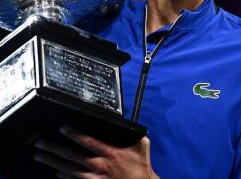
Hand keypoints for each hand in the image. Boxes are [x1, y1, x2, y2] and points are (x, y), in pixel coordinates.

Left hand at [34, 126, 158, 178]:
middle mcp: (99, 165)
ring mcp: (94, 178)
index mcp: (110, 153)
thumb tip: (129, 124)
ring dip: (53, 162)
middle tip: (41, 143)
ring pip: (69, 169)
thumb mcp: (142, 145)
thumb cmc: (141, 167)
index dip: (74, 134)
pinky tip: (56, 173)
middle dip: (55, 149)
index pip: (88, 141)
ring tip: (40, 156)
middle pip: (72, 156)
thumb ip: (134, 134)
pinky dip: (64, 177)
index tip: (62, 128)